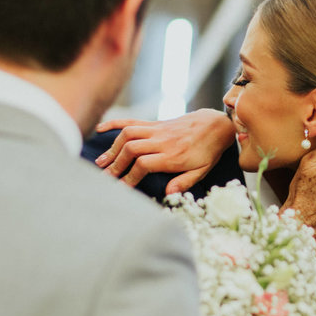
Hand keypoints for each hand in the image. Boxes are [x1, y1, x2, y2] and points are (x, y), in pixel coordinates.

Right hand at [94, 109, 235, 192]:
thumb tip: (168, 193)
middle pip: (131, 149)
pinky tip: (100, 129)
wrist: (215, 125)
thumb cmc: (208, 151)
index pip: (144, 164)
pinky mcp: (155, 123)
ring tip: (101, 162)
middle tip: (105, 178)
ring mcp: (157, 129)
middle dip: (116, 164)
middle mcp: (162, 141)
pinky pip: (132, 121)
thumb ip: (184, 182)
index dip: (130, 176)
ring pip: (128, 134)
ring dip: (112, 147)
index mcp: (173, 156)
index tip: (121, 188)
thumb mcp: (202, 171)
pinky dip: (114, 123)